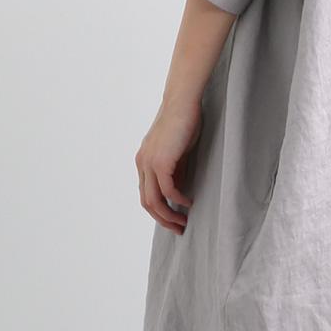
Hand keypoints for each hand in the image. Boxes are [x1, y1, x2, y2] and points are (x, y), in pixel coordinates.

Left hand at [135, 99, 201, 234]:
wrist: (182, 102)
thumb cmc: (183, 121)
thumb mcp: (177, 150)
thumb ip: (175, 169)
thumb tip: (178, 190)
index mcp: (143, 161)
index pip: (146, 194)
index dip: (159, 210)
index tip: (174, 218)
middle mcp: (142, 164)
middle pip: (147, 202)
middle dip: (162, 219)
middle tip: (179, 228)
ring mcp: (149, 163)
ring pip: (154, 200)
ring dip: (169, 215)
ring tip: (183, 222)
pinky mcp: (160, 162)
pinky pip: (167, 190)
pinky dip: (177, 200)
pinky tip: (188, 202)